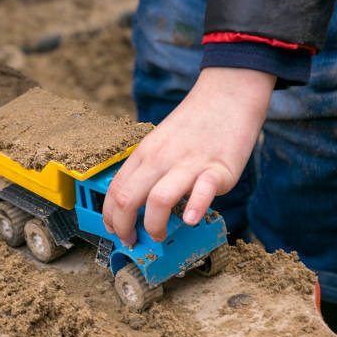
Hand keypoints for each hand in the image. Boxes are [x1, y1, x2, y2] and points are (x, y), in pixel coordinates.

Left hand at [102, 67, 275, 245]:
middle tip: (132, 241)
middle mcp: (161, 159)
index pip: (115, 190)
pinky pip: (202, 191)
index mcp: (145, 153)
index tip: (114, 230)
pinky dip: (194, 208)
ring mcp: (189, 163)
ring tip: (160, 235)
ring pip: (158, 200)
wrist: (227, 95)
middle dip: (123, 228)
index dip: (110, 216)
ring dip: (154, 227)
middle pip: (127, 199)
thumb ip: (149, 169)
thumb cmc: (193, 124)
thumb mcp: (159, 142)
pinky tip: (190, 220)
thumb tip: (138, 202)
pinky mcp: (218, 169)